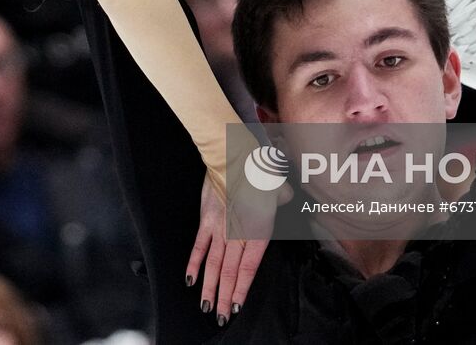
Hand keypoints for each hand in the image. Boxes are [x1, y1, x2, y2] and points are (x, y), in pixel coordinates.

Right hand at [186, 174, 284, 325]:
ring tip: (207, 306)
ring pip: (214, 265)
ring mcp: (219, 229)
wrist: (233, 157)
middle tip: (220, 317)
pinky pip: (199, 247)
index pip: (249, 269)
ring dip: (210, 288)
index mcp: (258, 232)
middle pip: (230, 273)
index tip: (237, 307)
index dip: (242, 290)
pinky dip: (194, 264)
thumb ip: (282, 198)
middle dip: (225, 297)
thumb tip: (285, 196)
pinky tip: (191, 280)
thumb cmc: (259, 172)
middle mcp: (238, 235)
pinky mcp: (206, 220)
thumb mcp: (278, 188)